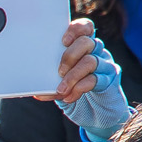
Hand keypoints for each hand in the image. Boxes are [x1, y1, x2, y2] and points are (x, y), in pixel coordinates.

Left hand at [39, 20, 129, 141]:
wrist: (94, 115)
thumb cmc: (72, 92)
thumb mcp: (57, 83)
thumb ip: (48, 79)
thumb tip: (33, 88)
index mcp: (83, 46)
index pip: (85, 27)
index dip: (76, 30)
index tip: (63, 42)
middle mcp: (97, 52)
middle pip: (87, 42)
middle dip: (70, 56)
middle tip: (58, 72)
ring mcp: (105, 65)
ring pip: (91, 61)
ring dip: (72, 76)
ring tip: (61, 89)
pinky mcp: (109, 80)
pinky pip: (96, 79)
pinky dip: (79, 88)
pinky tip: (69, 97)